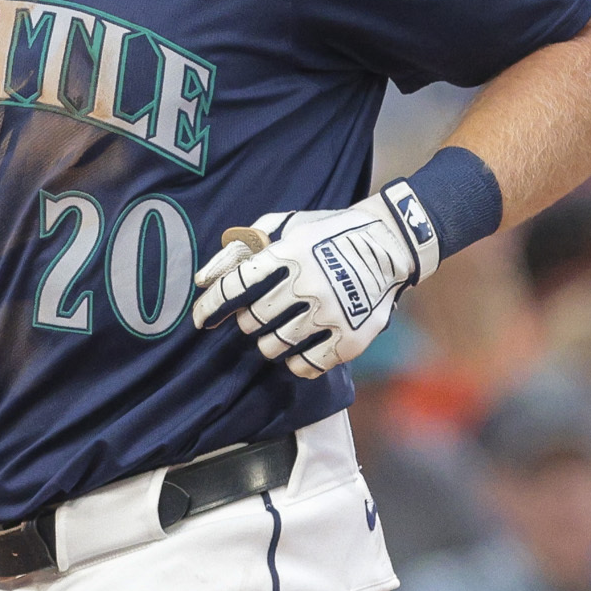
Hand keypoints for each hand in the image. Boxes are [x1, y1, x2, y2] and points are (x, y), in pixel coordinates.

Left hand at [193, 188, 431, 379]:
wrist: (390, 242)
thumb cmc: (329, 234)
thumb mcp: (289, 225)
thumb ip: (246, 245)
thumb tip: (203, 278)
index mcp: (291, 253)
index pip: (236, 285)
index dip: (211, 305)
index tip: (200, 319)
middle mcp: (309, 284)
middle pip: (253, 320)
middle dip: (248, 321)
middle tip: (260, 315)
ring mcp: (331, 313)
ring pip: (274, 346)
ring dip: (269, 342)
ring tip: (280, 330)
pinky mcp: (351, 338)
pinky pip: (306, 366)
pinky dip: (295, 363)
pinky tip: (298, 350)